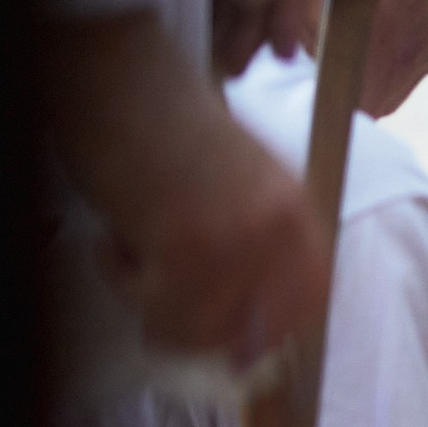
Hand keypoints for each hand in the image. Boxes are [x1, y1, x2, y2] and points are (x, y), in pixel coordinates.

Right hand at [48, 10, 330, 366]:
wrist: (123, 80)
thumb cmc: (167, 125)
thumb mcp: (239, 181)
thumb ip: (253, 239)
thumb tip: (247, 323)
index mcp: (296, 207)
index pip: (313, 297)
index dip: (277, 331)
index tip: (243, 347)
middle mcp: (278, 228)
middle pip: (253, 330)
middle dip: (201, 330)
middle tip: (158, 300)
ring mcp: (236, 238)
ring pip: (197, 326)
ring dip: (152, 301)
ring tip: (133, 247)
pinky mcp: (185, 246)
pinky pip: (153, 307)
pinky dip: (121, 279)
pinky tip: (115, 238)